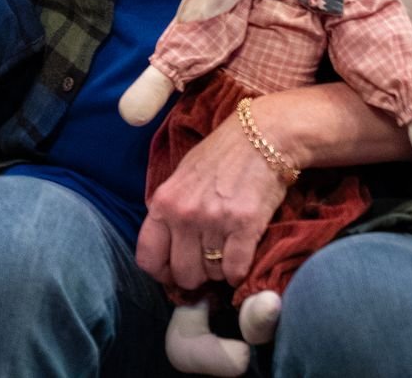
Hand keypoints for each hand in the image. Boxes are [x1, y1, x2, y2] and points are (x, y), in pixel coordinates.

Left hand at [135, 110, 287, 293]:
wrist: (263, 136)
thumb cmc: (221, 155)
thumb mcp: (182, 177)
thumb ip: (171, 211)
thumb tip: (168, 249)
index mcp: (163, 202)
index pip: (148, 258)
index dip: (162, 273)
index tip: (175, 272)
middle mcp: (184, 215)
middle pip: (183, 273)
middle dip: (196, 275)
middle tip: (207, 263)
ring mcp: (214, 221)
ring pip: (211, 273)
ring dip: (220, 269)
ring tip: (227, 249)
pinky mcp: (245, 226)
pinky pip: (236, 270)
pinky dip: (239, 271)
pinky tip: (242, 257)